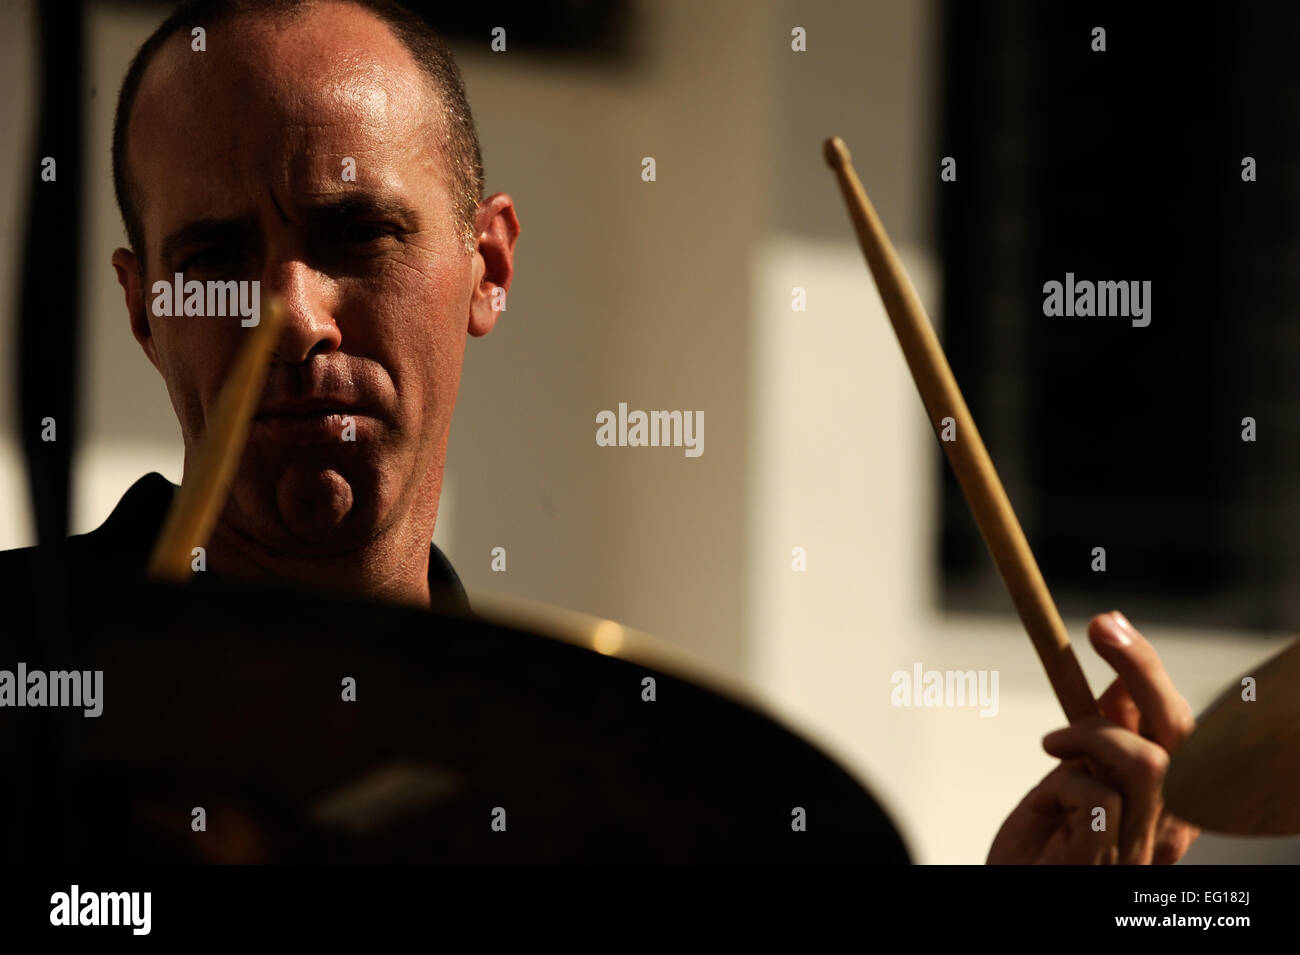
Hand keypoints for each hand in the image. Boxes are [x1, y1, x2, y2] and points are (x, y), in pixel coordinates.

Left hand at [986, 611, 1200, 863]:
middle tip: (1100, 627)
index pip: (1182, 725)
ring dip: (1094, 734)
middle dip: (1142, 671)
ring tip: (1054, 745)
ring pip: (1149, 764)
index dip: (1149, 670)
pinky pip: (1099, 802)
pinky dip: (1066, 784)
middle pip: (1181, 736)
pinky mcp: (1104, 862)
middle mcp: (1168, 825)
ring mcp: (1141, 848)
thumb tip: (1119, 684)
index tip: (1111, 623)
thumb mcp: (1072, 775)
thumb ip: (1100, 739)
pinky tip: (1047, 800)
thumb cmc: (1043, 841)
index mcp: (1169, 800)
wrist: (1013, 893)